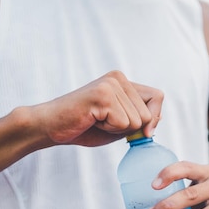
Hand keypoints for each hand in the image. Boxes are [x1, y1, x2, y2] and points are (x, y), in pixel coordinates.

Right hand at [32, 70, 163, 146]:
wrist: (51, 126)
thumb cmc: (84, 126)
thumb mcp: (119, 124)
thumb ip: (139, 120)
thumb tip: (157, 119)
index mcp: (123, 81)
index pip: (157, 97)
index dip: (154, 117)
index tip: (140, 130)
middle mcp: (118, 78)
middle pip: (148, 114)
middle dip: (129, 128)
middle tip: (103, 122)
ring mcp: (111, 85)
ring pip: (137, 121)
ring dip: (117, 129)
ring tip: (96, 120)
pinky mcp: (103, 95)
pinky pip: (123, 123)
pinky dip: (109, 130)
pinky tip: (92, 121)